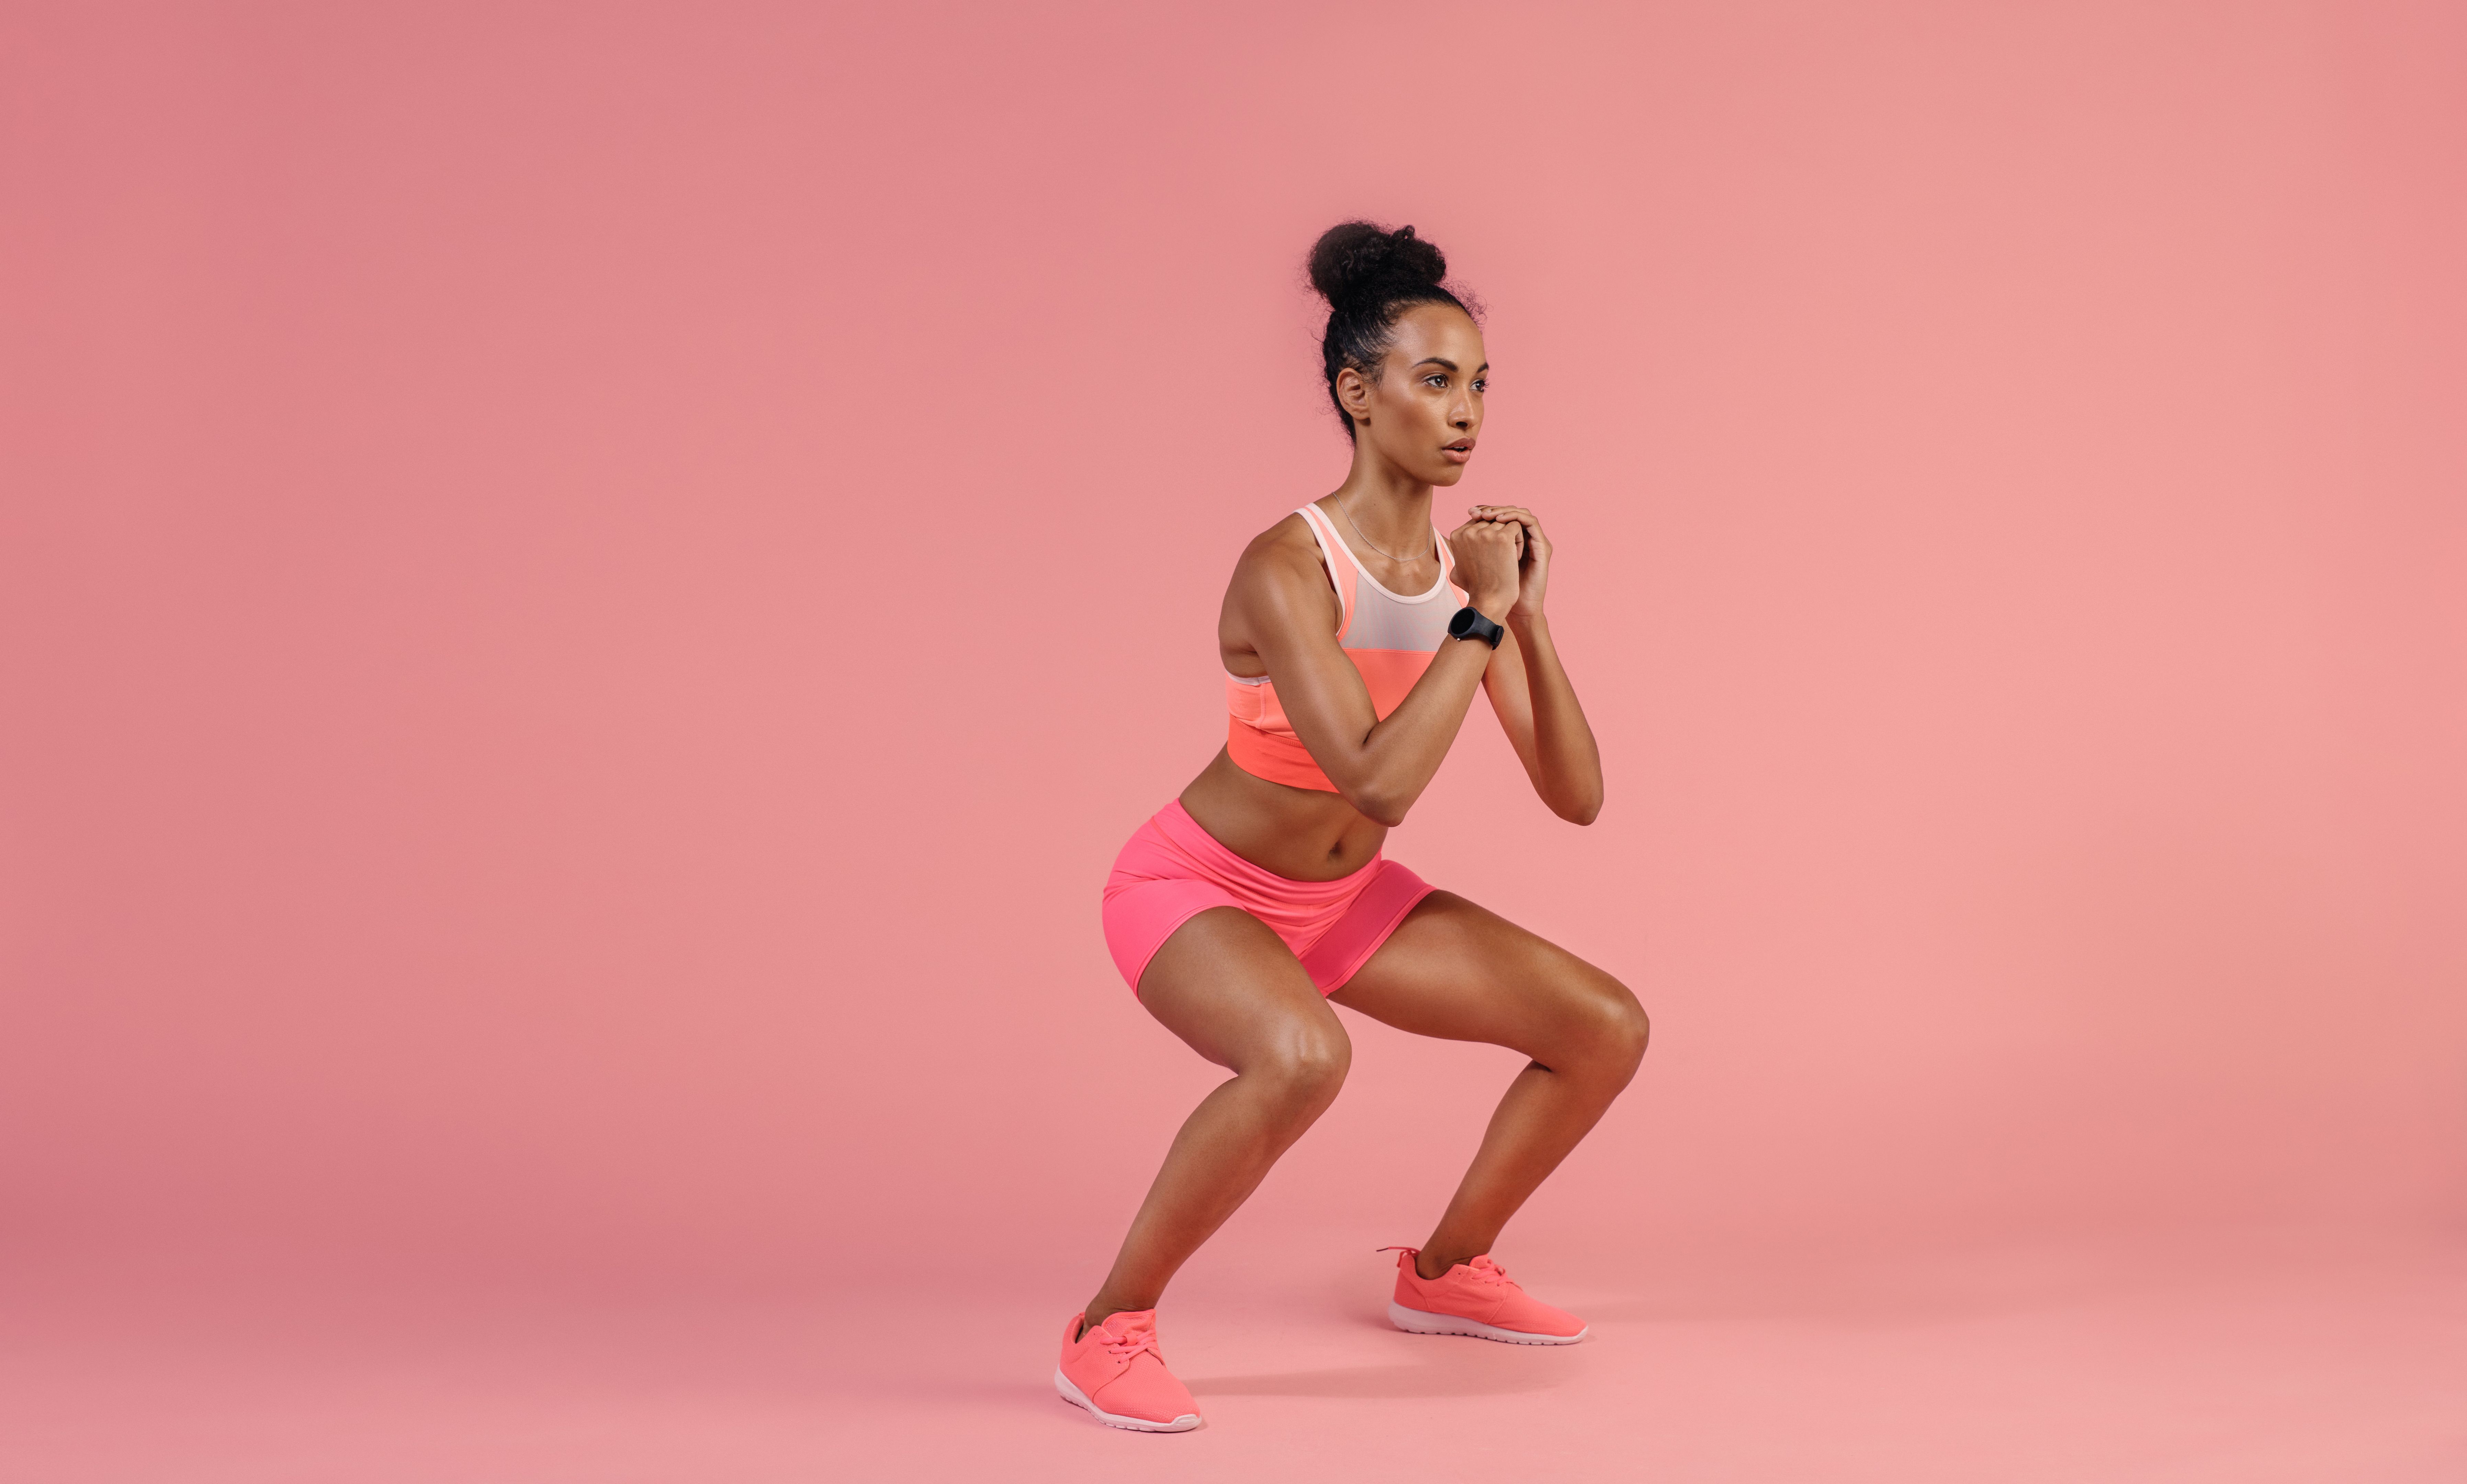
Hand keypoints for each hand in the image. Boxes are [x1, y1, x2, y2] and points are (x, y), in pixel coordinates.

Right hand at [1446, 515, 1523, 620]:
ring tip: (1509, 557)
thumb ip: (1458, 554)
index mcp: (1457, 535)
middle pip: (1491, 521)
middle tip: (1502, 556)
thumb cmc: (1476, 588)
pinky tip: (1515, 556)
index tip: (1493, 553)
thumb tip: (1458, 546)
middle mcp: (1469, 531)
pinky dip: (1519, 540)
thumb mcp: (1458, 569)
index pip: (1478, 522)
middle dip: (1500, 535)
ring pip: (1505, 523)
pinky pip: (1516, 527)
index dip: (1489, 535)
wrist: (1490, 601)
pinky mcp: (1503, 537)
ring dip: (1511, 538)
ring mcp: (1486, 533)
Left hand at [1466, 504, 1550, 619]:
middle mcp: (1522, 539)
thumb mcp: (1471, 568)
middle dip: (1492, 508)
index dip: (1485, 511)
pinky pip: (1530, 522)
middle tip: (1477, 511)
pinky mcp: (1541, 546)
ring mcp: (1534, 541)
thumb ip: (1465, 554)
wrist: (1506, 604)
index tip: (1470, 511)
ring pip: (1519, 513)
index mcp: (1508, 541)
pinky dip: (1515, 517)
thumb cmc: (1487, 590)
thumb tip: (1447, 541)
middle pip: (1509, 512)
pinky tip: (1500, 520)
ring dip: (1503, 510)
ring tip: (1488, 515)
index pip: (1499, 516)